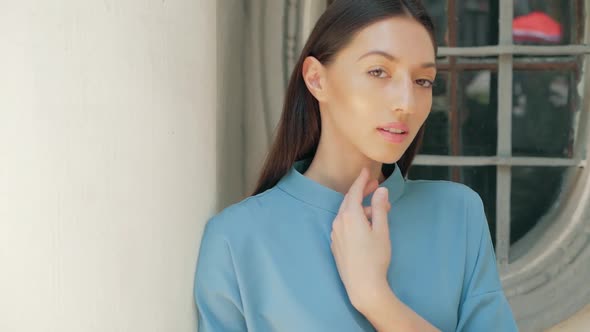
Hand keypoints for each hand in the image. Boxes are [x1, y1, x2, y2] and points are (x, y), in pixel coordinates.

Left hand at [330, 167, 391, 311]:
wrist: (363, 285)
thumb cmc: (375, 258)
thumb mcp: (381, 230)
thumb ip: (379, 207)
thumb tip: (380, 190)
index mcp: (350, 215)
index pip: (354, 191)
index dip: (361, 180)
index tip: (366, 171)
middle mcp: (338, 222)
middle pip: (349, 201)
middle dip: (361, 192)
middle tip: (375, 185)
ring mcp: (335, 234)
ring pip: (346, 214)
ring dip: (360, 208)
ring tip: (377, 211)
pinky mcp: (336, 245)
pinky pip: (344, 226)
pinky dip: (354, 220)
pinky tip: (365, 226)